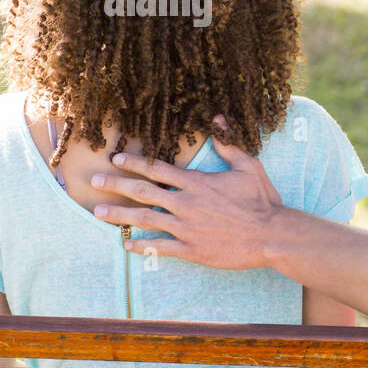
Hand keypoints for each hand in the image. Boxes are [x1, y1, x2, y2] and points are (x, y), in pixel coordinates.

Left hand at [90, 117, 284, 270]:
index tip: (116, 158)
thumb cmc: (263, 200)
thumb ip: (229, 143)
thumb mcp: (249, 166)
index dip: (134, 163)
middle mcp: (186, 204)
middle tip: (96, 181)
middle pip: (142, 192)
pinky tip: (127, 244)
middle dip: (116, 185)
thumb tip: (217, 118)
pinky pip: (160, 248)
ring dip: (119, 215)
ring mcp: (186, 228)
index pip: (157, 169)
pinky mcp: (192, 249)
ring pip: (144, 219)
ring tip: (98, 212)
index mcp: (197, 183)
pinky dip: (141, 246)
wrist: (271, 235)